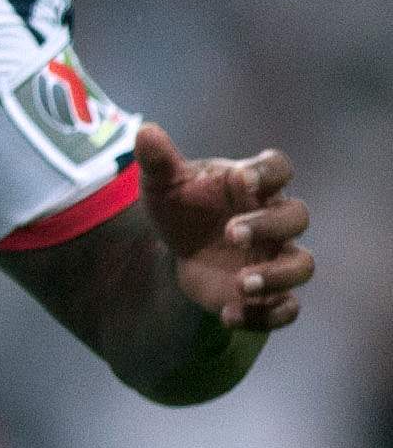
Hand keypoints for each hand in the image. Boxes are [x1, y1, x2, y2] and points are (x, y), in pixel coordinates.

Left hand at [137, 123, 310, 330]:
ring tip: (240, 284)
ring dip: (277, 277)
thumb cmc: (181, 204)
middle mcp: (272, 219)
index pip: (278, 168)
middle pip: (297, 217)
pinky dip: (264, 316)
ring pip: (302, 265)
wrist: (178, 245)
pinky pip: (286, 308)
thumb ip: (158, 160)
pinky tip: (229, 314)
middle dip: (269, 226)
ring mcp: (275, 256)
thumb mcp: (162, 183)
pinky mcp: (269, 292)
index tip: (243, 179)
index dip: (268, 172)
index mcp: (251, 184)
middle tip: (230, 234)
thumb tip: (146, 131)